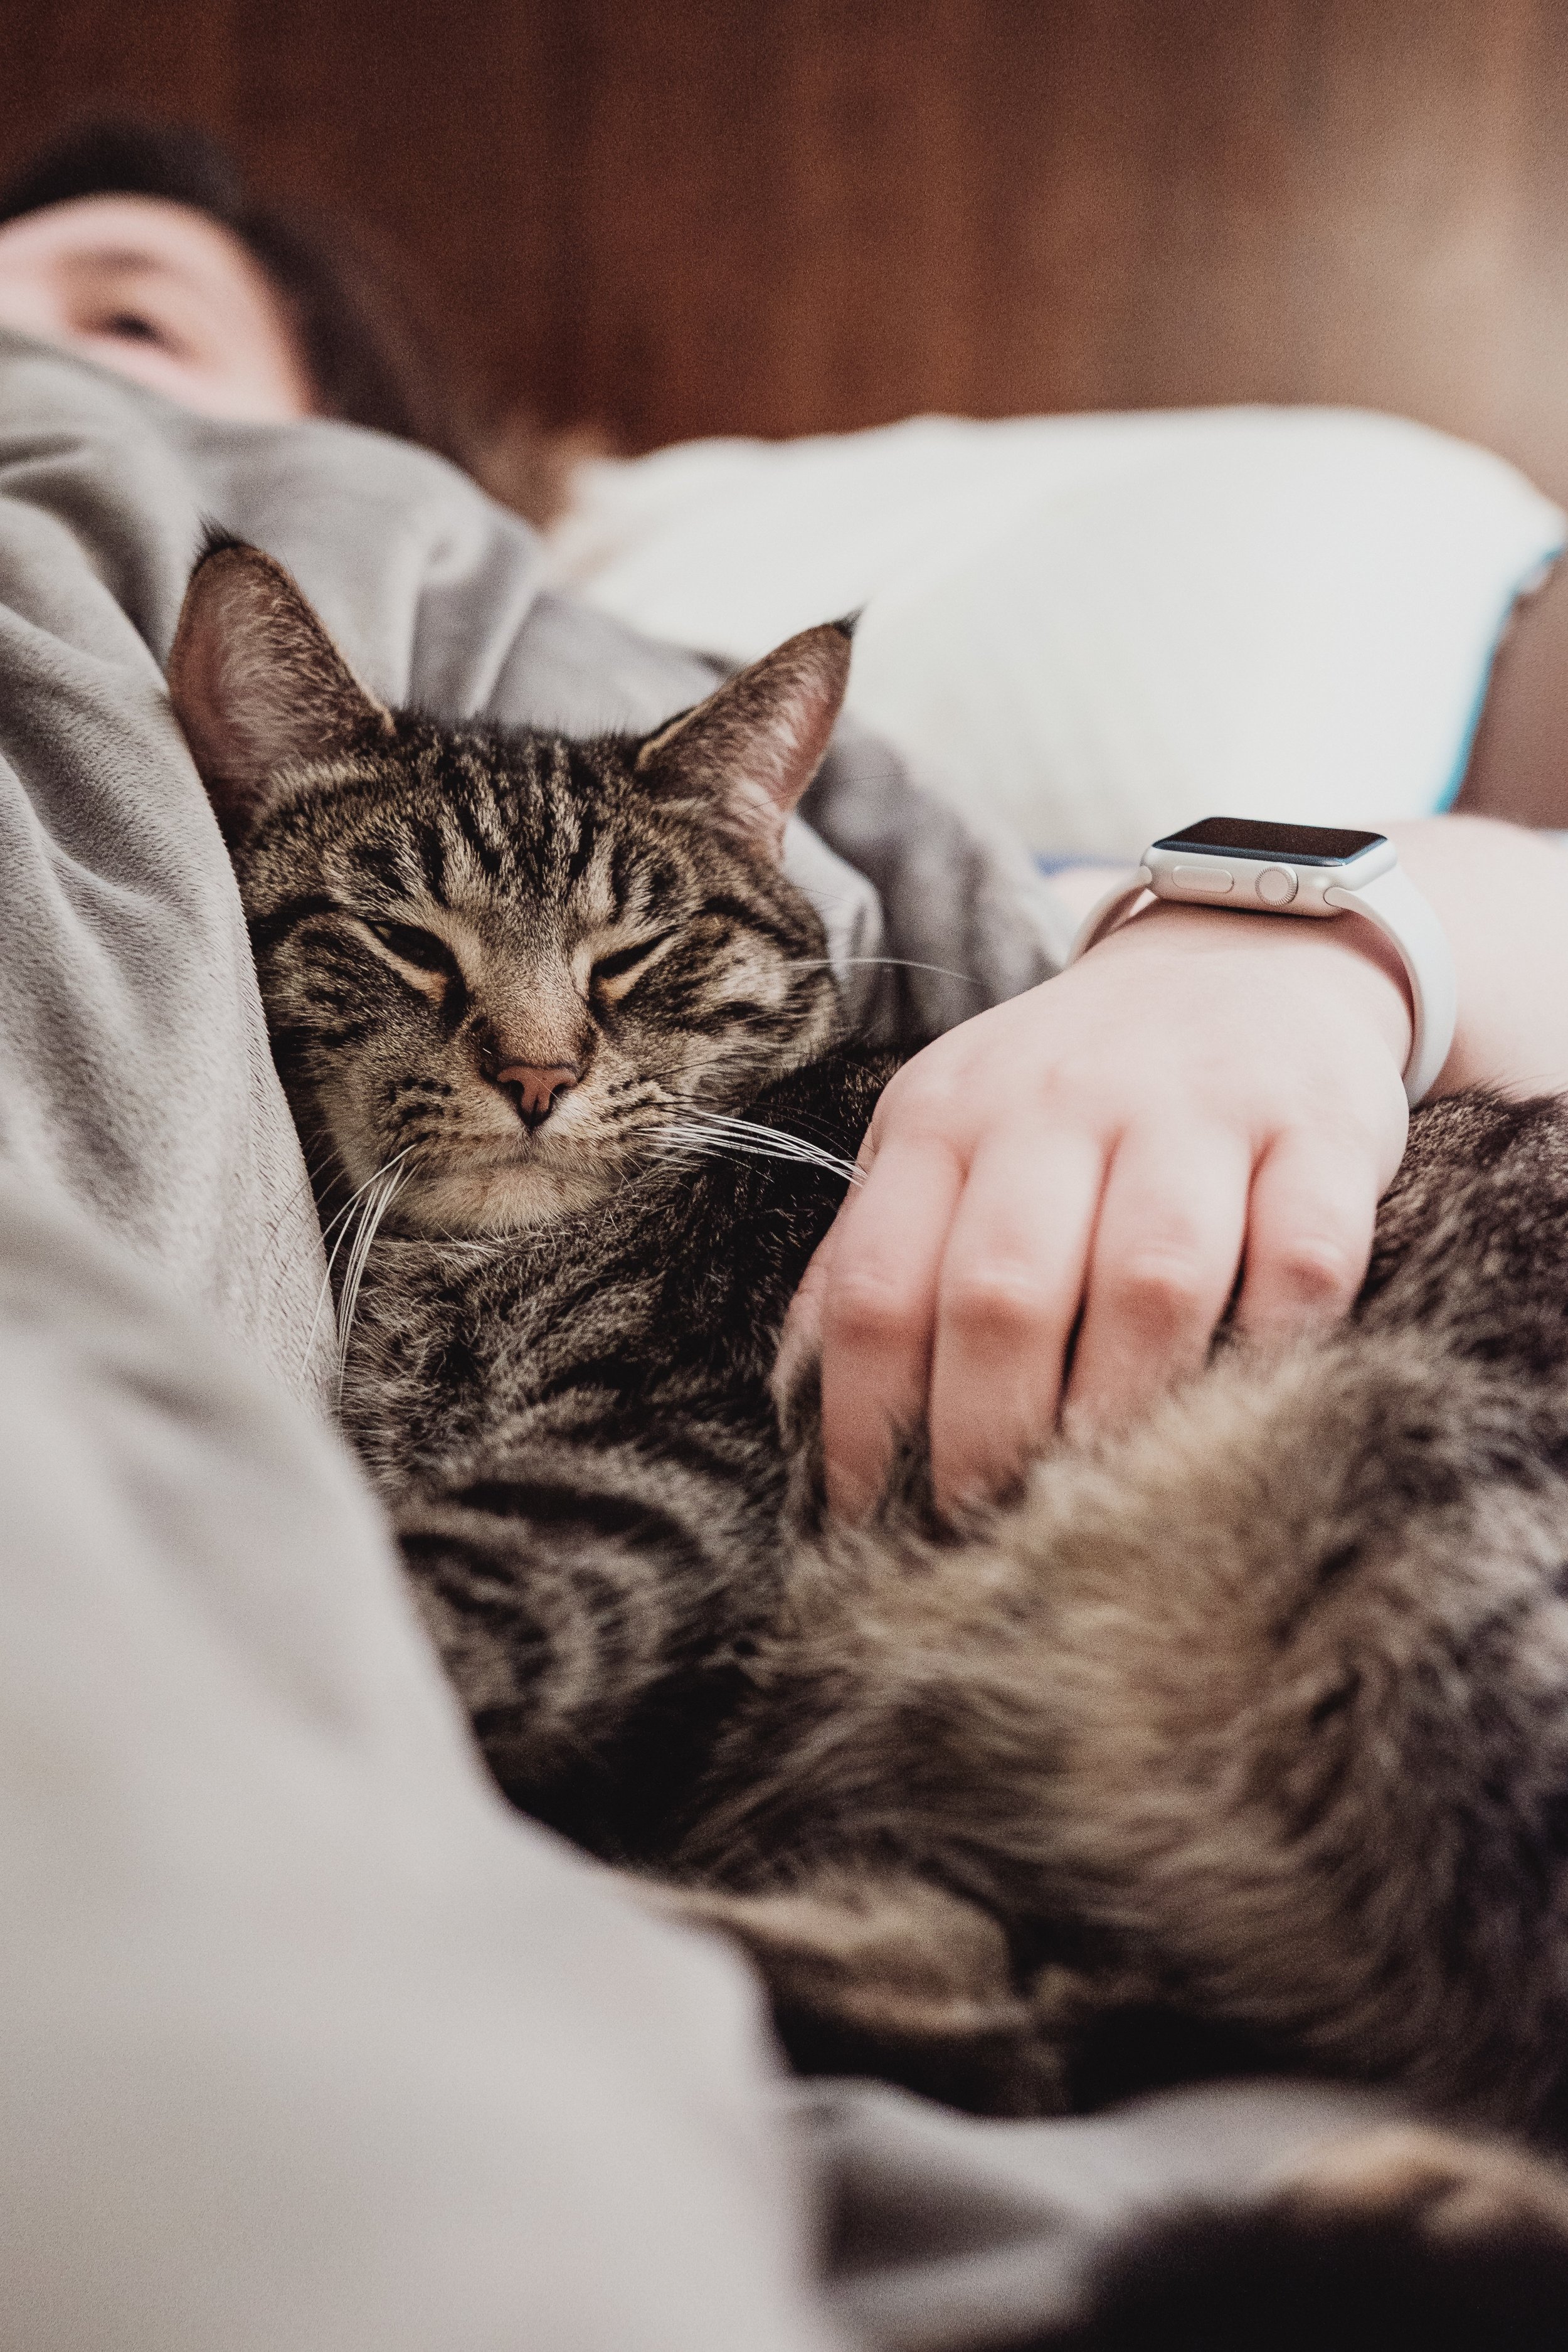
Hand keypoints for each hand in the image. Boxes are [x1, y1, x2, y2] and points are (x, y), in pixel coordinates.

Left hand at [781, 900, 1412, 1519]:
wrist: (1251, 947)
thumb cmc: (1077, 1086)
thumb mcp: (951, 1133)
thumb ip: (881, 1250)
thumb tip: (805, 1408)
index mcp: (947, 1117)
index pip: (878, 1286)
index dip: (861, 1422)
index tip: (867, 1520)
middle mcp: (1060, 1103)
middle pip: (1001, 1294)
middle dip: (985, 1440)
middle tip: (987, 1535)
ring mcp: (1197, 1111)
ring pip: (1149, 1282)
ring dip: (1122, 1414)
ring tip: (1105, 1505)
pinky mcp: (1322, 1130)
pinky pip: (1300, 1259)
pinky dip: (1275, 1348)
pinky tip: (1249, 1411)